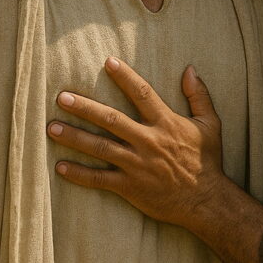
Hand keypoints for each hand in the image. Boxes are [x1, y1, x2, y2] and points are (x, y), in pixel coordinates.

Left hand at [48, 57, 225, 226]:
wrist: (206, 201)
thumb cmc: (207, 160)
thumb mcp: (210, 124)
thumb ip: (199, 96)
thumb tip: (190, 70)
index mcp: (166, 123)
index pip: (142, 93)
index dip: (125, 76)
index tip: (108, 61)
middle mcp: (148, 141)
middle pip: (111, 120)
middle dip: (85, 107)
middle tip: (62, 97)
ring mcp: (137, 165)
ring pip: (100, 147)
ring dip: (74, 137)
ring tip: (52, 128)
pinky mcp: (130, 187)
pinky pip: (100, 180)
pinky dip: (79, 174)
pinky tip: (60, 166)